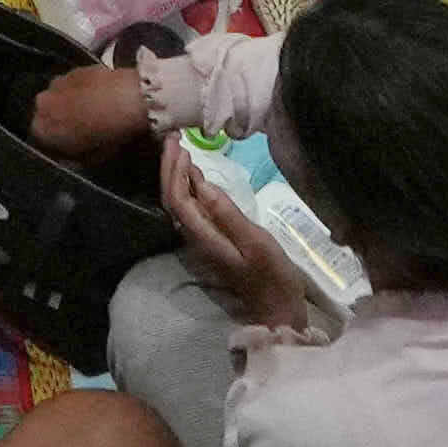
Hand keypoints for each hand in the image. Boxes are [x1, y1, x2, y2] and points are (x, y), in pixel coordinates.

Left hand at [152, 133, 318, 329]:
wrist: (278, 308)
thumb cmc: (273, 275)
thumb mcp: (256, 242)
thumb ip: (228, 215)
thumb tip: (203, 185)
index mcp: (204, 238)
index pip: (177, 200)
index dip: (174, 171)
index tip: (181, 145)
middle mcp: (195, 239)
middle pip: (171, 200)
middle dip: (168, 167)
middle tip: (172, 138)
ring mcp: (202, 241)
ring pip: (178, 204)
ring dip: (175, 175)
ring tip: (180, 148)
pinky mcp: (211, 241)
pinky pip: (190, 210)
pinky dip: (188, 188)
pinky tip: (195, 175)